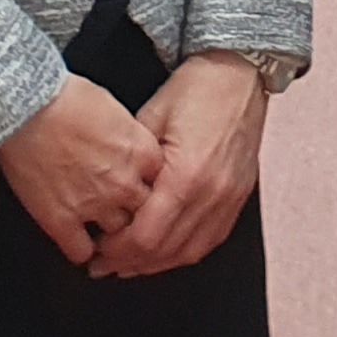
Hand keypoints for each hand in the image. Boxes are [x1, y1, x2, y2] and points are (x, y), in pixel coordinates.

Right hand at [0, 75, 163, 267]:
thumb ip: (132, 138)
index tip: (145, 188)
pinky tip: (79, 242)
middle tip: (129, 214)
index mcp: (141, 152)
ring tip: (107, 233)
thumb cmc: (66, 97)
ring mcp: (94, 204)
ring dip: (113, 234)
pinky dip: (82, 250)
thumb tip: (131, 150)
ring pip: (118, 235)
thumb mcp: (115, 109)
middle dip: (138, 213)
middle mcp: (123, 182)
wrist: (26, 106)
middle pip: (146, 213)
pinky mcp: (61, 220)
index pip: (165, 184)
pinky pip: (81, 251)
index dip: (152, 186)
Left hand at [95, 53, 267, 278]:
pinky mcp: (239, 195)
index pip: (146, 236)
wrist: (240, 71)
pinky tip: (166, 252)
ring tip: (130, 264)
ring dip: (157, 263)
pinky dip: (185, 251)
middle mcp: (212, 194)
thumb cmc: (197, 87)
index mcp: (186, 175)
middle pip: (166, 250)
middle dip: (131, 263)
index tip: (96, 251)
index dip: (117, 251)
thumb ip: (131, 163)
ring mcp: (229, 197)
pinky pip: (211, 239)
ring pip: (190, 252)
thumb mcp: (149, 117)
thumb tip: (108, 194)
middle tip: (104, 265)